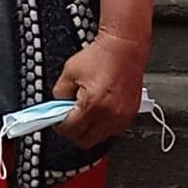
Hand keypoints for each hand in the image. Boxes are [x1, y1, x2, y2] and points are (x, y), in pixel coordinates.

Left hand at [52, 29, 147, 148]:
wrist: (125, 47)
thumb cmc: (100, 56)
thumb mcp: (69, 72)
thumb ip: (59, 94)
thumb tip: (57, 109)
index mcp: (93, 104)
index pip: (70, 130)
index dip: (59, 126)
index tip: (57, 120)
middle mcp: (110, 114)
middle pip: (85, 141)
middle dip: (74, 132)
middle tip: (69, 118)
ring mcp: (122, 117)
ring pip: (100, 138)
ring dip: (90, 129)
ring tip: (86, 111)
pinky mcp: (131, 114)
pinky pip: (113, 130)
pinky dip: (104, 125)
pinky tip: (99, 110)